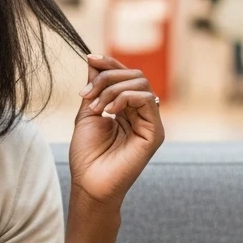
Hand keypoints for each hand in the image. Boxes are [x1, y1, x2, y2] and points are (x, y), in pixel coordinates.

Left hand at [70, 54, 164, 208]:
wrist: (89, 183)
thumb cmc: (87, 155)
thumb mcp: (87, 113)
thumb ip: (94, 88)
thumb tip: (93, 60)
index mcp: (126, 108)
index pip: (125, 76)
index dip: (109, 63)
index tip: (90, 58)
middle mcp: (142, 113)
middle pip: (134, 75)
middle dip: (107, 77)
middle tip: (86, 94)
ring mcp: (150, 122)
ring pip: (140, 84)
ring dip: (112, 89)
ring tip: (96, 108)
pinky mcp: (155, 133)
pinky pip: (146, 100)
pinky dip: (124, 98)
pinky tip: (108, 111)